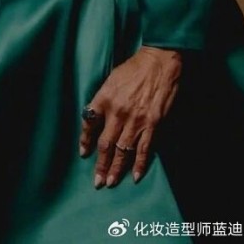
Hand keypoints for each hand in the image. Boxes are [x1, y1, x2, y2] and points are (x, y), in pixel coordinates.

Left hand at [79, 46, 181, 187]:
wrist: (159, 62)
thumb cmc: (134, 68)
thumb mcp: (111, 79)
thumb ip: (103, 99)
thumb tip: (96, 116)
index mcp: (104, 98)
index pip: (89, 124)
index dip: (85, 141)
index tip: (84, 153)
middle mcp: (118, 112)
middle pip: (105, 144)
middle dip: (100, 164)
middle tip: (97, 181)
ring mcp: (136, 120)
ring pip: (123, 151)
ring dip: (117, 169)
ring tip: (111, 182)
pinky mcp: (153, 124)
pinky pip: (145, 149)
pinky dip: (140, 164)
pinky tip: (136, 176)